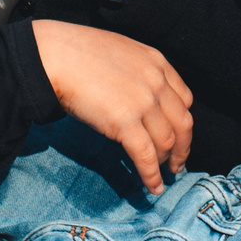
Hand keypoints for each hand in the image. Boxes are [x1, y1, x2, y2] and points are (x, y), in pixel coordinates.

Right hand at [31, 20, 193, 194]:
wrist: (55, 56)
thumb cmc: (76, 53)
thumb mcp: (119, 53)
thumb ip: (136, 74)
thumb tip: (133, 100)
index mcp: (157, 62)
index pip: (184, 99)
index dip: (182, 122)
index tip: (178, 135)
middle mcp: (156, 82)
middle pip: (183, 123)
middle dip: (183, 147)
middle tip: (178, 163)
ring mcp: (143, 103)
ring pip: (167, 142)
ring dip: (167, 163)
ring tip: (164, 176)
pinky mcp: (125, 123)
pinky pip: (146, 156)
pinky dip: (151, 175)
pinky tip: (153, 187)